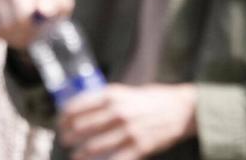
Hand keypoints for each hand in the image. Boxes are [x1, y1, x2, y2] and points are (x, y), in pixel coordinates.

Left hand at [59, 83, 196, 159]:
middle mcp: (118, 112)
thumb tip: (85, 109)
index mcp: (114, 95)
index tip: (60, 122)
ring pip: (91, 147)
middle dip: (68, 137)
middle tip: (66, 140)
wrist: (184, 109)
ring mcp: (128, 131)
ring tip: (75, 155)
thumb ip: (110, 100)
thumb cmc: (157, 99)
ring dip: (78, 154)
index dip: (63, 117)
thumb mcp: (131, 91)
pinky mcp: (138, 147)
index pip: (77, 106)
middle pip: (80, 128)